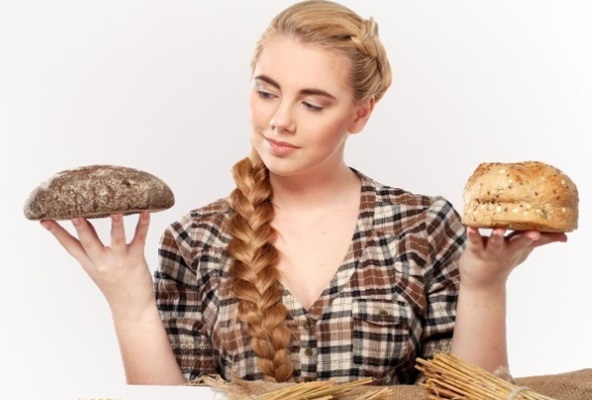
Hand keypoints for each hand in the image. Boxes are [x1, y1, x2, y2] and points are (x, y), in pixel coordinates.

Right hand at [41, 212, 157, 320]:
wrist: (132, 307)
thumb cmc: (114, 283)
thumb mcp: (96, 268)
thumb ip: (89, 248)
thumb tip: (82, 221)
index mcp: (89, 263)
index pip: (69, 246)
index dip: (57, 233)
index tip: (44, 219)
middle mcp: (102, 262)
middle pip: (89, 243)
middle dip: (82, 228)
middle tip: (75, 214)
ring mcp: (119, 261)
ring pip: (117, 240)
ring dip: (116, 225)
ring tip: (116, 211)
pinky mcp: (136, 260)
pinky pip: (140, 240)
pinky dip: (143, 225)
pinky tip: (146, 212)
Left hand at [459, 227, 567, 291]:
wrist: (481, 283)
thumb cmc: (502, 261)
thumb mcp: (523, 252)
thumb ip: (540, 242)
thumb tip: (564, 236)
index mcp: (519, 248)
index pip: (536, 241)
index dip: (548, 238)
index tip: (563, 234)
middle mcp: (507, 250)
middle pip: (519, 243)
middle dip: (527, 238)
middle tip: (535, 233)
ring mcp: (491, 252)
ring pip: (496, 243)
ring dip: (498, 236)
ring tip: (500, 229)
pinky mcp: (476, 251)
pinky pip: (474, 242)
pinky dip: (472, 235)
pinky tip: (470, 228)